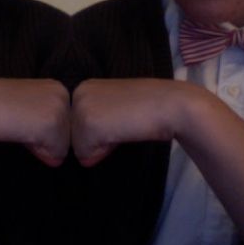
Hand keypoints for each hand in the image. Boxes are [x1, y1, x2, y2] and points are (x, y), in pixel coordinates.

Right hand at [0, 78, 70, 165]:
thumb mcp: (27, 111)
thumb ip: (45, 126)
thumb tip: (59, 157)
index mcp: (58, 88)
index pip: (65, 128)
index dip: (40, 132)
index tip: (20, 117)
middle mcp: (63, 93)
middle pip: (67, 138)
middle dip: (42, 140)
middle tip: (17, 122)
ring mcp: (59, 106)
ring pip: (63, 148)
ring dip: (39, 146)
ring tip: (17, 125)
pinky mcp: (52, 122)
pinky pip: (56, 154)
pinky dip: (37, 151)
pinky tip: (19, 131)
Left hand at [71, 78, 191, 165]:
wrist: (170, 104)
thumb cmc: (146, 110)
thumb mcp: (113, 110)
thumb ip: (96, 125)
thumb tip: (82, 156)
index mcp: (83, 88)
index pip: (76, 128)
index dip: (100, 132)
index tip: (120, 117)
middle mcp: (77, 93)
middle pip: (73, 138)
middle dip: (98, 141)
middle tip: (123, 123)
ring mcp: (81, 107)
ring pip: (78, 148)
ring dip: (102, 146)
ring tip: (123, 126)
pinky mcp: (89, 123)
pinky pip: (85, 154)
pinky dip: (104, 151)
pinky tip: (122, 132)